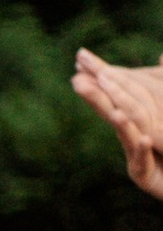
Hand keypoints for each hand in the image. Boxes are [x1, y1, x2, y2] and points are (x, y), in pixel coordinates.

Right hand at [74, 48, 162, 202]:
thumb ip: (161, 88)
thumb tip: (162, 55)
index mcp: (136, 120)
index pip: (114, 94)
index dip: (99, 76)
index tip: (80, 58)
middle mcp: (130, 137)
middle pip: (111, 112)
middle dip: (95, 97)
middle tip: (77, 81)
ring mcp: (136, 157)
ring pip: (126, 136)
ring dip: (120, 122)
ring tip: (114, 111)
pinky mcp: (145, 176)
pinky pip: (143, 161)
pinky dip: (142, 150)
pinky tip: (144, 139)